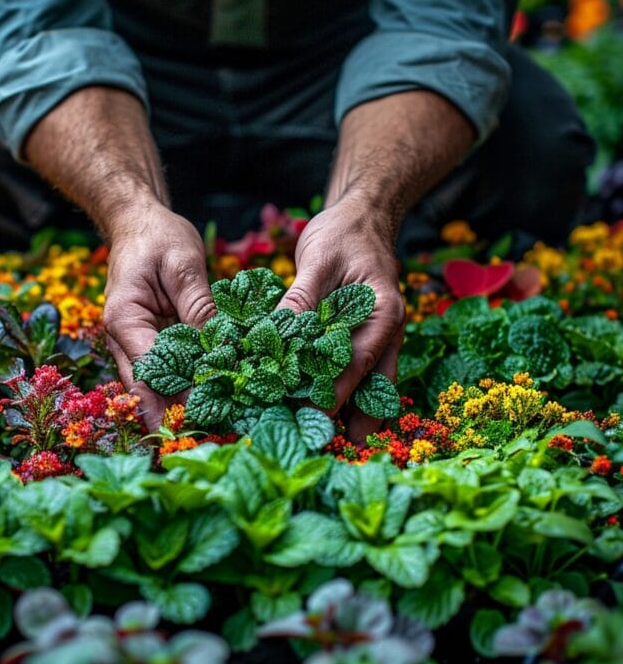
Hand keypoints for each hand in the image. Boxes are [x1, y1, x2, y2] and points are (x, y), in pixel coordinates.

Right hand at [103, 200, 214, 427]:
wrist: (138, 222)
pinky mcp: (152, 339)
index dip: (174, 396)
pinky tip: (213, 398)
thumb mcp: (183, 265)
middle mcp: (124, 338)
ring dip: (181, 403)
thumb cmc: (157, 237)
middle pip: (147, 387)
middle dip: (174, 414)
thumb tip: (220, 346)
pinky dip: (188, 383)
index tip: (200, 418)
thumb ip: (199, 306)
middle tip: (207, 437)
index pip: (149, 370)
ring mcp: (136, 342)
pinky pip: (169, 367)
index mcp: (124, 320)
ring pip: (156, 383)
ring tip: (214, 426)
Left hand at [277, 196, 405, 439]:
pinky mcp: (363, 336)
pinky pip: (358, 371)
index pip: (355, 362)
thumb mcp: (320, 261)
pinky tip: (330, 412)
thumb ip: (302, 298)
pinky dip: (345, 391)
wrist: (363, 217)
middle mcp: (386, 331)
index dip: (334, 393)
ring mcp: (378, 336)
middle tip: (327, 446)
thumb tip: (277, 334)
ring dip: (352, 411)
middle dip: (352, 416)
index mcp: (382, 313)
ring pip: (369, 383)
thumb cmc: (343, 235)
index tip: (311, 417)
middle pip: (371, 383)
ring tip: (332, 442)